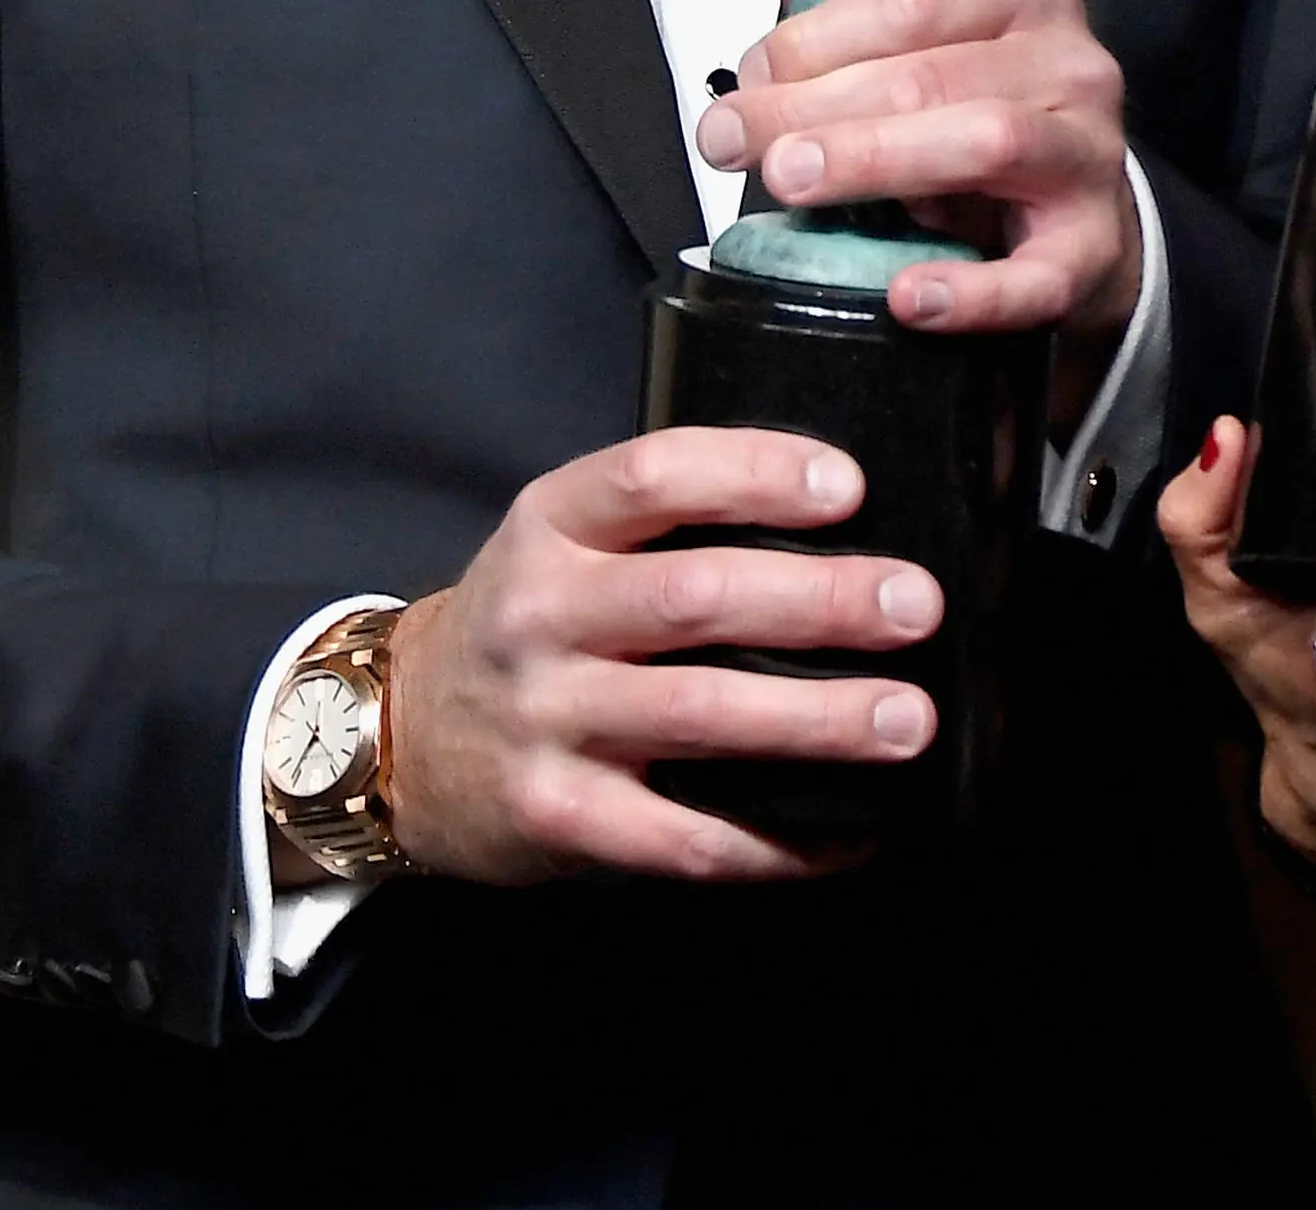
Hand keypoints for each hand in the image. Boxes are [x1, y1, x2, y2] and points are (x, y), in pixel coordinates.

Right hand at [380, 428, 942, 885]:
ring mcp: (545, 721)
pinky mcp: (559, 817)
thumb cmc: (526, 628)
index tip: (850, 486)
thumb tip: (839, 522)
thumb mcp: (563, 545)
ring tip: (907, 719)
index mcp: (550, 527)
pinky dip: (774, 842)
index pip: (654, 475)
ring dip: (817, 719)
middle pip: (695, 596)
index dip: (756, 473)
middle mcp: (541, 616)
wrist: (399, 739)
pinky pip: (682, 837)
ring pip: (700, 713)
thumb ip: (668, 527)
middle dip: (821, 600)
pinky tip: (847, 834)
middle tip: (916, 606)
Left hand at [707, 0, 1142, 362]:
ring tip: (793, 184)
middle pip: (933, 74)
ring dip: (877, 161)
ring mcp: (1091, 152)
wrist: (1067, 207)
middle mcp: (1072, 59)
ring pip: (988, 142)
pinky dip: (973, 293)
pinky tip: (905, 297)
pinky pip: (1040, 274)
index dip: (816, 36)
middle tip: (732, 139)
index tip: (747, 76)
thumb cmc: (973, 105)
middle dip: (817, 105)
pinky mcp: (1094, 245)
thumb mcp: (913, 39)